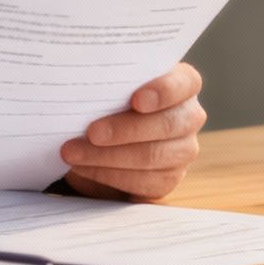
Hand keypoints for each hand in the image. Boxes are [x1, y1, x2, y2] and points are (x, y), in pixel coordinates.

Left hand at [59, 63, 205, 200]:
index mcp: (182, 84)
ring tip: (73, 152)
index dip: (163, 91)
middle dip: (125, 130)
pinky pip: (143, 181)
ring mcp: (183, 150)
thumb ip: (111, 83)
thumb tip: (82, 87)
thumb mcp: (114, 86)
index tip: (136, 100)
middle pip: (167, 124)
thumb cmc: (111, 100)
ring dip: (107, 156)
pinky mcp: (169, 179)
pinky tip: (84, 167)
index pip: (186, 84)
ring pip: (152, 156)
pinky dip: (108, 174)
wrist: (107, 137)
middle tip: (91, 132)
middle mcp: (189, 117)